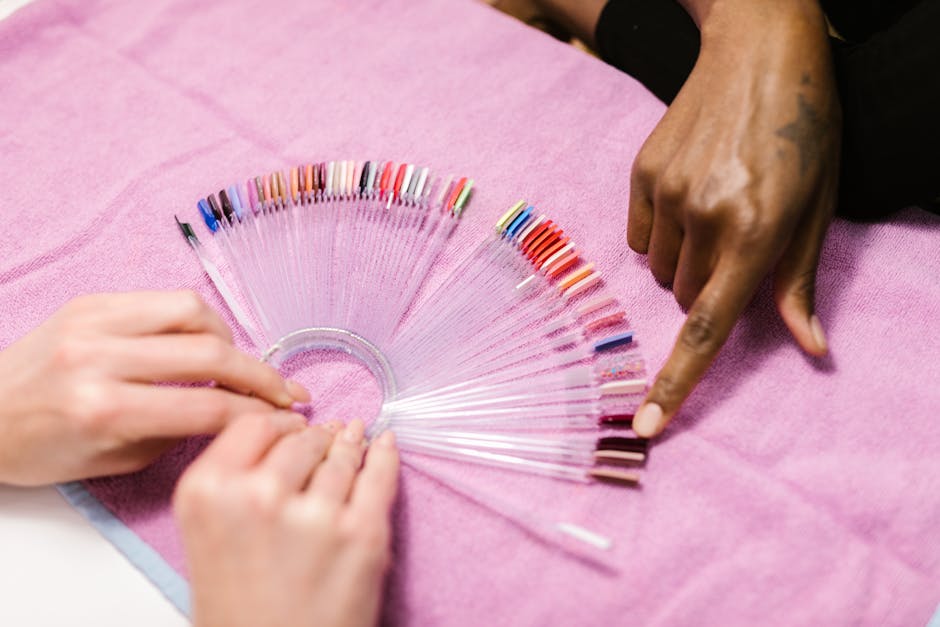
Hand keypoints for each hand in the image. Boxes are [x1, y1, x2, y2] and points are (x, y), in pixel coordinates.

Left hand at [0, 291, 308, 484]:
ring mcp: (94, 321)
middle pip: (210, 354)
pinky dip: (197, 320)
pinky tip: (201, 340)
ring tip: (235, 364)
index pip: (206, 406)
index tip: (287, 417)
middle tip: (286, 391)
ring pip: (193, 312)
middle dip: (261, 375)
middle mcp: (99, 358)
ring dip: (229, 340)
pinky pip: (164, 299)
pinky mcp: (92, 300)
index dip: (257, 413)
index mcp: (102, 410)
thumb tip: (231, 410)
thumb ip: (176, 433)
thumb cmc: (40, 450)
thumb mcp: (113, 463)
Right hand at [175, 417, 398, 626]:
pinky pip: (380, 477)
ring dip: (349, 446)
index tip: (289, 427)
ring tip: (353, 438)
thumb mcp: (205, 540)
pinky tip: (385, 444)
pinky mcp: (361, 534)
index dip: (276, 425)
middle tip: (324, 438)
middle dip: (315, 439)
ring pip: (342, 456)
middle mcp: (258, 496)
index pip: (251, 426)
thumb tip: (285, 438)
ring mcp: (315, 515)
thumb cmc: (239, 617)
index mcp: (207, 494)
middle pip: (300, 439)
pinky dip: (385, 457)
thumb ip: (232, 484)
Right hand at [629, 0, 839, 436]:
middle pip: (685, 297)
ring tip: (715, 205)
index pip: (707, 325)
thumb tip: (810, 348)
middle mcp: (702, 214)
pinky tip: (688, 191)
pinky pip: (639, 237)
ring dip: (685, 259)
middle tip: (739, 238)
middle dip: (709, 286)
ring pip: (661, 269)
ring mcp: (665, 191)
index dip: (676, 383)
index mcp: (756, 229)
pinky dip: (661, 232)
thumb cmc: (806, 129)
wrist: (760, 48)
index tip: (645, 427)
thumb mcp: (819, 205)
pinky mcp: (641, 173)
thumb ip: (801, 281)